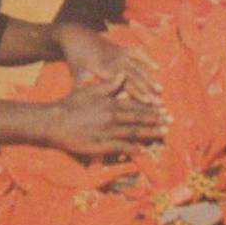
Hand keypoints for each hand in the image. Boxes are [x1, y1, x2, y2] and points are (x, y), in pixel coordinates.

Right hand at [45, 74, 169, 156]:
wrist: (55, 121)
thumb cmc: (71, 104)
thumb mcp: (90, 90)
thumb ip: (109, 84)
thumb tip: (123, 74)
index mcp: (111, 103)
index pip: (136, 105)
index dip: (152, 108)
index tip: (164, 109)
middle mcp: (113, 116)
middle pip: (139, 119)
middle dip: (156, 120)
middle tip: (170, 122)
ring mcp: (108, 131)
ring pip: (134, 132)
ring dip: (150, 133)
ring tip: (163, 133)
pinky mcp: (101, 145)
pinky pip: (121, 147)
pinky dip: (132, 149)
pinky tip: (142, 150)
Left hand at [56, 23, 162, 105]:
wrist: (77, 37)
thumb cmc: (77, 61)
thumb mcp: (78, 76)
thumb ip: (87, 91)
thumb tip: (93, 109)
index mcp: (104, 68)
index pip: (125, 83)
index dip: (138, 93)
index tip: (148, 103)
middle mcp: (115, 60)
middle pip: (136, 76)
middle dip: (148, 89)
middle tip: (159, 102)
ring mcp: (120, 52)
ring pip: (139, 66)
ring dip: (150, 78)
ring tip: (160, 90)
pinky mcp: (122, 47)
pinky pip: (138, 52)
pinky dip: (148, 59)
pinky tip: (157, 68)